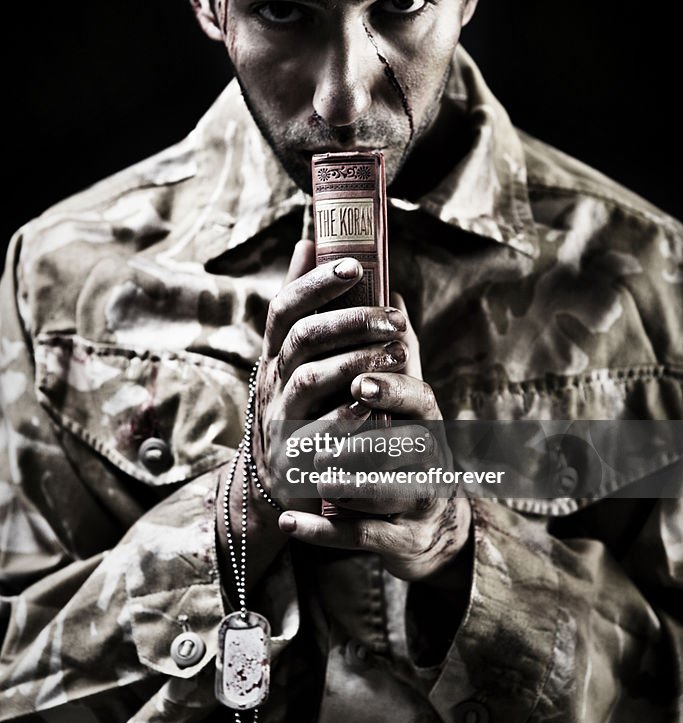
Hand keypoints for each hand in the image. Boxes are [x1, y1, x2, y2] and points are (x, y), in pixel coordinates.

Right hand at [253, 240, 409, 510]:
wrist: (282, 481)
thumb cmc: (302, 404)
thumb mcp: (296, 356)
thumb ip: (306, 304)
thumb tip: (310, 241)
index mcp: (275, 353)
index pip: (284, 307)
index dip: (316, 283)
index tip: (354, 266)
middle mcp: (272, 381)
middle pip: (302, 339)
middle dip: (350, 321)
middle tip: (394, 319)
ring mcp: (280, 418)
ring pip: (310, 380)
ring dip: (356, 363)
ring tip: (398, 357)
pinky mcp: (296, 456)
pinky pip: (321, 432)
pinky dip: (352, 415)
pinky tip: (381, 404)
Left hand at [276, 292, 471, 581]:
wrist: (428, 523)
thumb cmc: (409, 447)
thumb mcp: (409, 401)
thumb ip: (397, 350)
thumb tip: (389, 285)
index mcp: (424, 420)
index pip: (419, 399)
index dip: (392, 390)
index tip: (360, 383)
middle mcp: (429, 459)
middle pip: (409, 447)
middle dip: (368, 439)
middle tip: (332, 436)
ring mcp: (418, 502)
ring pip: (385, 492)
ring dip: (346, 483)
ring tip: (316, 472)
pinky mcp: (402, 539)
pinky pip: (364, 537)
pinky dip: (324, 532)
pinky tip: (289, 522)